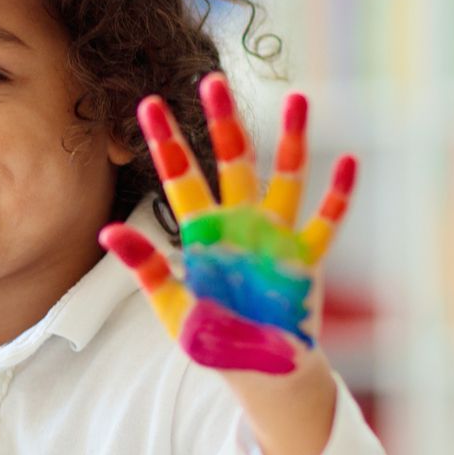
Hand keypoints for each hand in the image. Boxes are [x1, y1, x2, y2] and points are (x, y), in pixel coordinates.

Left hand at [100, 75, 354, 374]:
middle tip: (211, 80)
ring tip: (297, 98)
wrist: (261, 373)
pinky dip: (337, 195)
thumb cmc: (214, 342)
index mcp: (202, 232)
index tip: (149, 103)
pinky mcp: (306, 258)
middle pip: (231, 161)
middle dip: (222, 122)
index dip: (166, 141)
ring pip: (286, 177)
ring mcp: (276, 236)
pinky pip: (326, 221)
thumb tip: (107, 230)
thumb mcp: (173, 307)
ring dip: (292, 140)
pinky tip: (346, 162)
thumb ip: (147, 267)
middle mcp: (239, 223)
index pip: (180, 176)